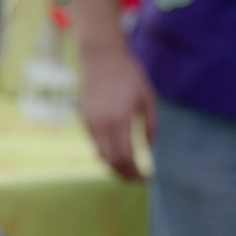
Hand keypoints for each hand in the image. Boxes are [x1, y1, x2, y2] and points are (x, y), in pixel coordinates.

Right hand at [75, 25, 153, 181]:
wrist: (101, 57)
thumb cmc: (129, 75)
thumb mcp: (148, 98)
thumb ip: (150, 126)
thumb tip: (149, 148)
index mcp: (120, 120)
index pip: (126, 158)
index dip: (136, 173)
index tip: (147, 178)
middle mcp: (102, 125)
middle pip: (111, 162)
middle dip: (125, 175)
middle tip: (138, 179)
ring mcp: (90, 123)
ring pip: (100, 155)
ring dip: (114, 166)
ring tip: (128, 169)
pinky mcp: (84, 119)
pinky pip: (95, 143)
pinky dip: (107, 153)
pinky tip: (118, 152)